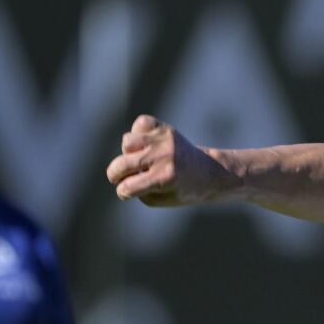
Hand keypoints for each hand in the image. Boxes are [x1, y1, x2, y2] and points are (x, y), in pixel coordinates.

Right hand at [106, 114, 232, 205]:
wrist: (209, 173)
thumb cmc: (182, 189)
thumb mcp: (161, 199)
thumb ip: (138, 190)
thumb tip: (120, 173)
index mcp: (165, 179)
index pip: (128, 187)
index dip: (123, 192)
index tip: (126, 193)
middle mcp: (164, 157)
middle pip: (122, 164)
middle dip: (114, 174)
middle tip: (118, 177)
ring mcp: (165, 140)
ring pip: (127, 142)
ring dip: (128, 153)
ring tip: (140, 159)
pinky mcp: (166, 128)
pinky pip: (141, 123)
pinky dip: (139, 132)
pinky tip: (147, 144)